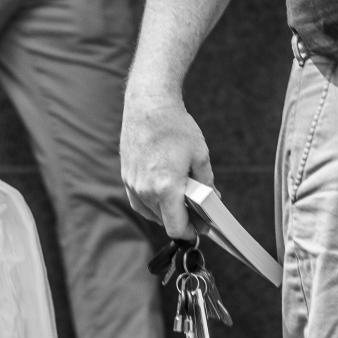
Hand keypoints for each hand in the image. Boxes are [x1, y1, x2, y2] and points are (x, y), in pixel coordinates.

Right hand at [120, 91, 214, 241]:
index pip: (177, 228)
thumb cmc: (175, 128)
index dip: (191, 232)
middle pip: (164, 221)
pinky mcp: (126, 177)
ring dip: (166, 211)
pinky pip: (139, 201)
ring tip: (182, 198)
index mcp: (166, 188)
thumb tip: (211, 200)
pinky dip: (152, 203)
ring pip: (151, 212)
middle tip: (197, 212)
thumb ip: (206, 184)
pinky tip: (163, 194)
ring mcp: (133, 184)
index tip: (200, 227)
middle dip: (182, 219)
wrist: (149, 105)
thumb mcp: (200, 156)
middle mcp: (146, 190)